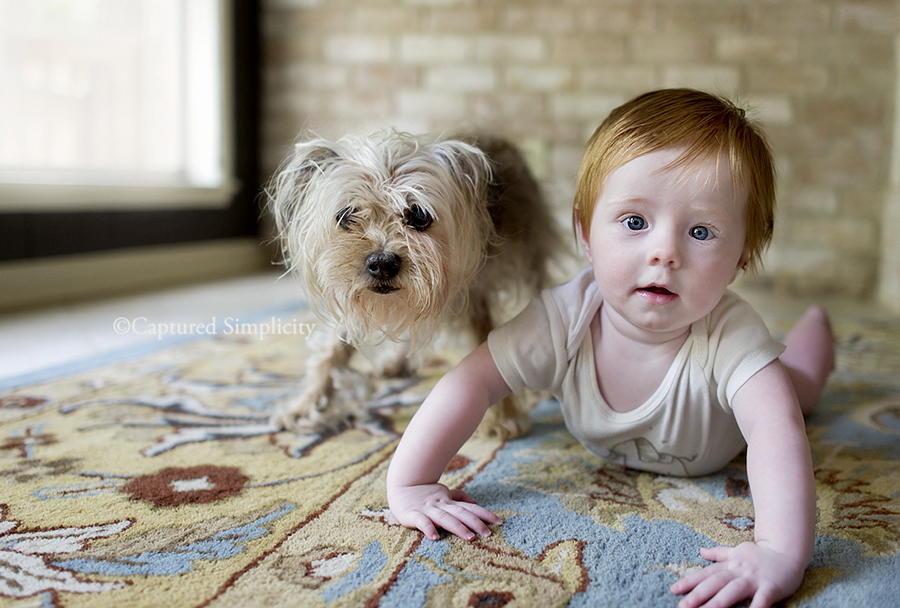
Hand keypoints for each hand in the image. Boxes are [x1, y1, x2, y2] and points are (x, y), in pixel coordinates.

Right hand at [387, 483, 501, 541]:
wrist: (400, 484)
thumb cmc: (424, 491)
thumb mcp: (444, 492)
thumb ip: (459, 497)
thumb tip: (475, 501)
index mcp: (449, 501)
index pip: (470, 507)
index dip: (484, 514)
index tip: (499, 522)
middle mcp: (441, 505)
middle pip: (461, 513)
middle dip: (475, 523)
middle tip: (488, 533)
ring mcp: (427, 509)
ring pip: (445, 518)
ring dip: (458, 527)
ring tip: (470, 537)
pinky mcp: (413, 515)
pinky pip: (422, 522)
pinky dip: (428, 529)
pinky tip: (435, 538)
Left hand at [670, 542, 806, 607]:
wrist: (789, 550)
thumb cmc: (761, 555)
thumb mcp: (737, 551)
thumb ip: (719, 554)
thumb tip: (701, 551)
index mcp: (730, 564)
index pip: (707, 574)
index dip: (690, 581)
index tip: (674, 590)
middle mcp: (739, 571)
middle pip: (715, 583)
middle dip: (698, 595)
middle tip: (683, 606)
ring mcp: (754, 579)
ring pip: (733, 591)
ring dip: (718, 602)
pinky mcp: (771, 587)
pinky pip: (761, 600)